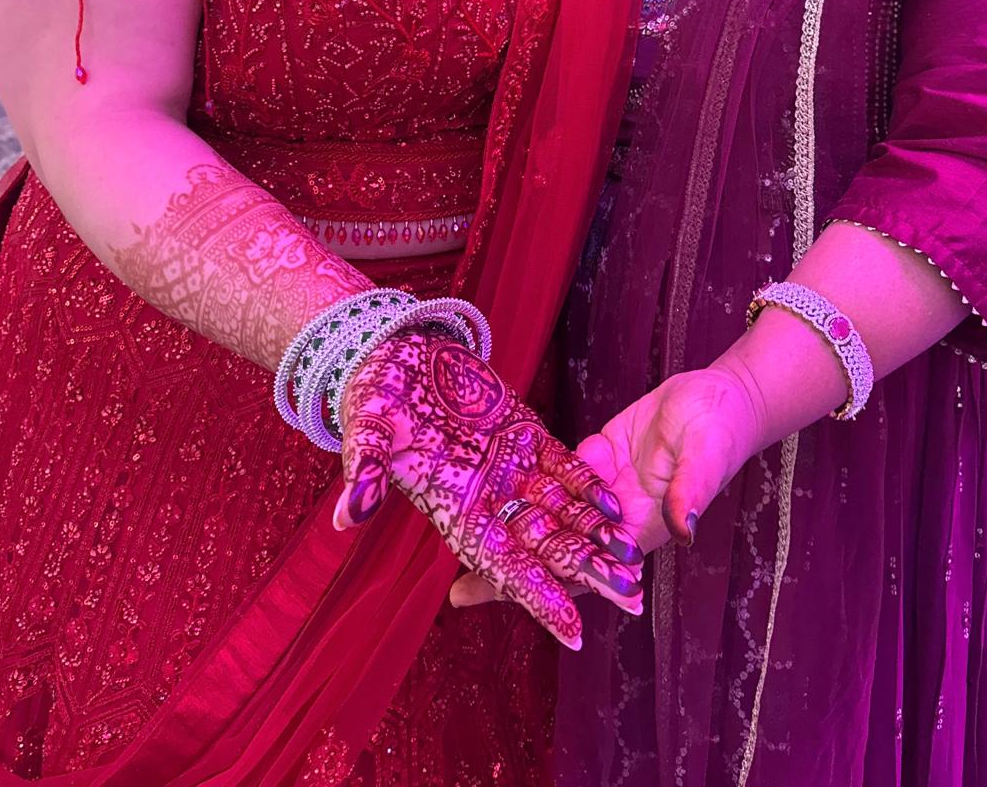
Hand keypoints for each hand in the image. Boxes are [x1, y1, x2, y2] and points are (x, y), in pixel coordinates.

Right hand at [332, 330, 642, 647]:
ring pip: (562, 511)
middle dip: (589, 574)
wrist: (394, 353)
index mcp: (454, 510)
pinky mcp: (522, 435)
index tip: (576, 634)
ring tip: (636, 561)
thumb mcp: (368, 429)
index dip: (539, 598)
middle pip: (546, 548)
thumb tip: (350, 514)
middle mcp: (487, 499)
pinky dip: (588, 486)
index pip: (504, 567)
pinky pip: (562, 468)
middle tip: (633, 599)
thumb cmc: (374, 395)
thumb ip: (365, 472)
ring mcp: (508, 468)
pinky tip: (617, 504)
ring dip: (598, 535)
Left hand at [451, 363, 760, 610]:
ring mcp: (603, 485)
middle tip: (459, 591)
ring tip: (462, 537)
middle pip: (557, 549)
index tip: (508, 602)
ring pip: (550, 513)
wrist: (722, 397)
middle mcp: (614, 515)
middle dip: (514, 570)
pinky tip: (492, 486)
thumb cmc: (722, 431)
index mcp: (639, 528)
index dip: (549, 588)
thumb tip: (683, 529)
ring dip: (513, 527)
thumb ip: (692, 491)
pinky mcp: (597, 453)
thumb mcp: (706, 458)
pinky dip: (529, 481)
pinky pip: (559, 470)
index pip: (586, 569)